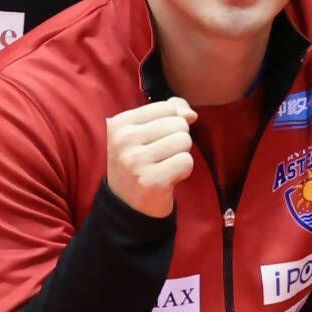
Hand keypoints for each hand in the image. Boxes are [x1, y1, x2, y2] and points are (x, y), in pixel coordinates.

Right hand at [103, 97, 197, 217]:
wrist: (127, 204)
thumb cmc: (140, 162)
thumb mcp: (146, 131)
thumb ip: (171, 112)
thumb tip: (191, 114)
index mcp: (119, 123)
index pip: (167, 107)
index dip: (171, 123)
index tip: (154, 141)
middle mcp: (123, 140)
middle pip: (178, 124)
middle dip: (178, 139)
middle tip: (160, 156)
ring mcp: (135, 161)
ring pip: (184, 141)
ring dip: (181, 155)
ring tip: (164, 166)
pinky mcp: (151, 180)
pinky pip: (187, 162)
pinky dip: (183, 171)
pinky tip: (168, 178)